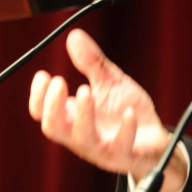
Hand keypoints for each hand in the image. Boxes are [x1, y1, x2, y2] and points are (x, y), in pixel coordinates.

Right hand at [28, 29, 187, 191]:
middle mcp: (81, 136)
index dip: (38, 96)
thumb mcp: (110, 84)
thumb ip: (91, 63)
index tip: (43, 74)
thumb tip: (73, 36)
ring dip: (82, 114)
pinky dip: (125, 129)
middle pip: (53, 128)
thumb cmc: (125, 112)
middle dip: (52, 105)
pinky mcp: (125, 155)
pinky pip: (121, 147)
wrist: (153, 140)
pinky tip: (129, 112)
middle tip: (59, 81)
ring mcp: (102, 148)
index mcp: (72, 119)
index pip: (42, 114)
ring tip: (86, 89)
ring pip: (82, 138)